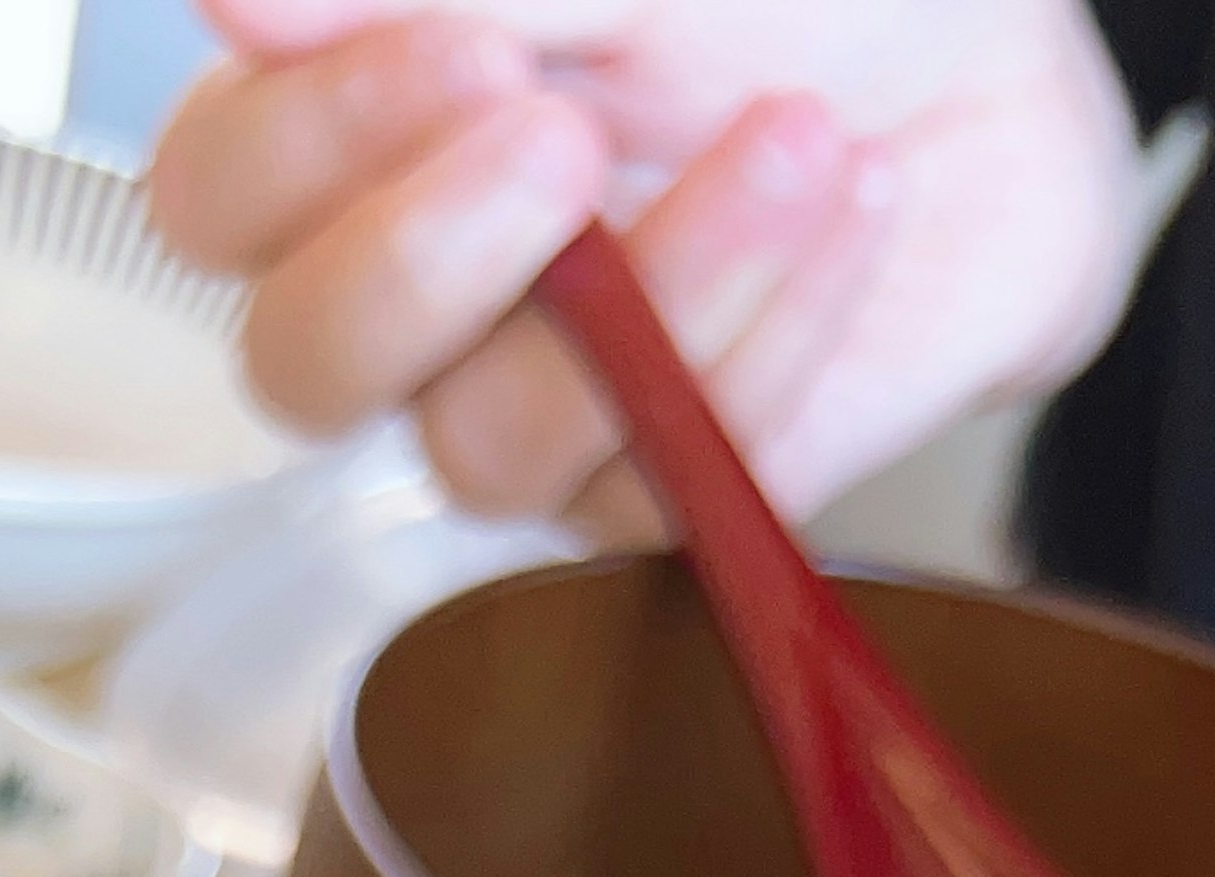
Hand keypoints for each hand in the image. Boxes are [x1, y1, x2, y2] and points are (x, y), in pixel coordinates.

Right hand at [151, 0, 1152, 529]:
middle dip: (426, 264)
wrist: (995, 63)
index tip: (461, 48)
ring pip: (486, 450)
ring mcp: (532, 411)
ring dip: (656, 286)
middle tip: (565, 136)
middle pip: (304, 369)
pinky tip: (850, 205)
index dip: (305, 146)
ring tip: (798, 137)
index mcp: (363, 140)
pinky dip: (769, 330)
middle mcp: (421, 300)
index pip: (219, 198)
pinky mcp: (663, 492)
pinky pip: (662, 480)